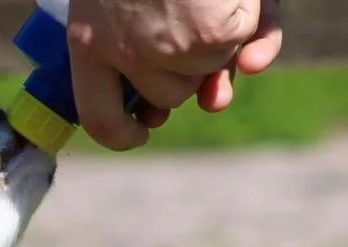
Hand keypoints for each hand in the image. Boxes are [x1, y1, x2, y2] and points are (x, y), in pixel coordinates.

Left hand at [66, 0, 284, 149]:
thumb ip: (144, 42)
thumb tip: (212, 98)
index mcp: (86, 42)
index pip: (99, 118)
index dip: (124, 132)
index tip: (141, 130)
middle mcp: (128, 54)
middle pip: (169, 97)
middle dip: (186, 69)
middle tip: (188, 24)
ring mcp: (174, 47)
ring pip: (212, 72)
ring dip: (222, 39)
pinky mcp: (218, 32)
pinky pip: (250, 43)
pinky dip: (261, 25)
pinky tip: (252, 11)